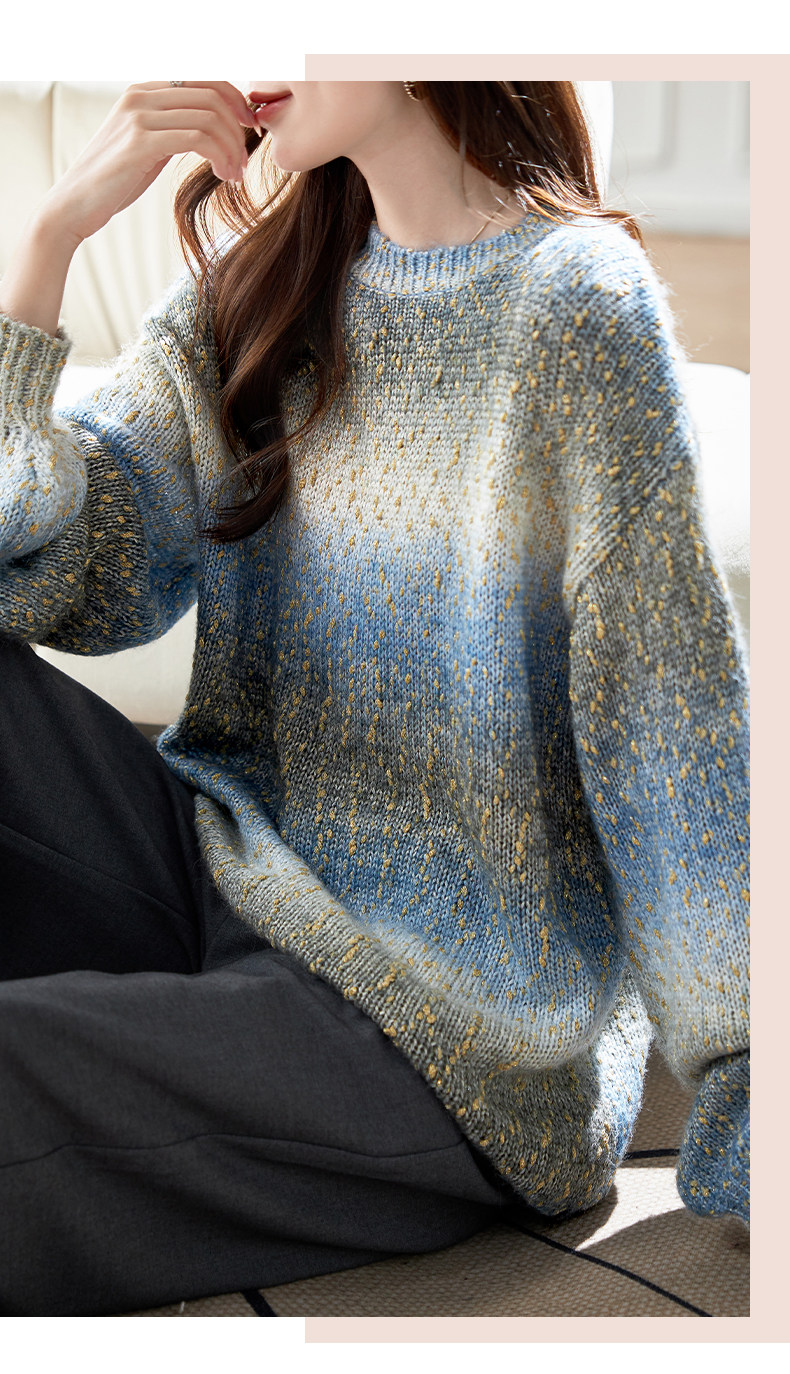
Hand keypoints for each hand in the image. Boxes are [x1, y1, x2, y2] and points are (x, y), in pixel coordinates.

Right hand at [37, 80, 259, 248]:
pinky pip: (197, 139)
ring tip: (234, 174)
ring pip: (209, 117)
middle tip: (244, 161)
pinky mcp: (140, 143)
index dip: (235, 102)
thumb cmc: (114, 181)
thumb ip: (173, 129)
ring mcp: (139, 116)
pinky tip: (223, 176)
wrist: (75, 205)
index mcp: (144, 91)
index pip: (204, 80)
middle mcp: (141, 95)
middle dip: (238, 128)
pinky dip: (220, 157)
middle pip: (212, 95)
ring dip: (232, 147)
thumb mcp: (147, 145)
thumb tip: (211, 128)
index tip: (250, 130)